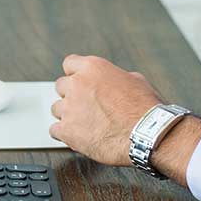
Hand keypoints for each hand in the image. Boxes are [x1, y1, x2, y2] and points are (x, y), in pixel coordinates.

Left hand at [48, 54, 163, 166]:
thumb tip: (114, 81)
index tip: (80, 83)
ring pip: (56, 109)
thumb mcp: (135, 81)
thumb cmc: (145, 109)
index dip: (75, 74)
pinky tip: (78, 136)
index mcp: (93, 68)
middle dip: (71, 95)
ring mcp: (70, 107)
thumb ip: (116, 78)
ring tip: (85, 124)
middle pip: (60, 86)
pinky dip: (64, 134)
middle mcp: (77, 84)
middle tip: (85, 106)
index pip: (70, 64)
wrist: (146, 135)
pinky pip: (54, 130)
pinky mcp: (67, 131)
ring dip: (68, 115)